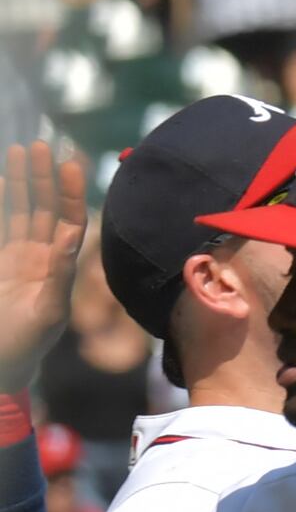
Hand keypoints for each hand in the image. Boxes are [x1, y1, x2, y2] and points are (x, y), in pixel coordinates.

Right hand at [0, 140, 90, 390]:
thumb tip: (74, 238)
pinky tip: (2, 183)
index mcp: (56, 269)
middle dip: (43, 178)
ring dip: (22, 183)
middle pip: (44, 209)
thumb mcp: (46, 313)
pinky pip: (1, 228)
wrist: (0, 366)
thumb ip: (58, 275)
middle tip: (41, 145)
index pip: (70, 222)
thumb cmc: (22, 346)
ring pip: (21, 213)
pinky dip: (2, 205)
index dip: (71, 193)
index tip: (70, 163)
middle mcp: (39, 260)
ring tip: (20, 151)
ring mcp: (15, 260)